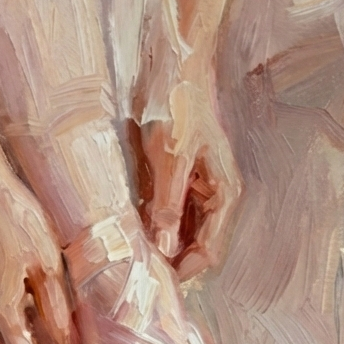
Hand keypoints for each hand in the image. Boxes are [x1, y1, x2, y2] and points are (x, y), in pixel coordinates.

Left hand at [134, 66, 242, 280]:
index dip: (178, 273)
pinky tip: (121, 227)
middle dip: (163, 263)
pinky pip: (159, 216)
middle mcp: (211, 197)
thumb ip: (167, 207)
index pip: (206, 254)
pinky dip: (143, 225)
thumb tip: (163, 252)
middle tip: (127, 273)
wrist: (173, 63)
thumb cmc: (177, 106)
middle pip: (189, 249)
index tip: (146, 280)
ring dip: (151, 246)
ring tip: (120, 254)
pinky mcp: (172, 180)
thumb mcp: (170, 159)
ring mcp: (192, 189)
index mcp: (222, 195)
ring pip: (172, 235)